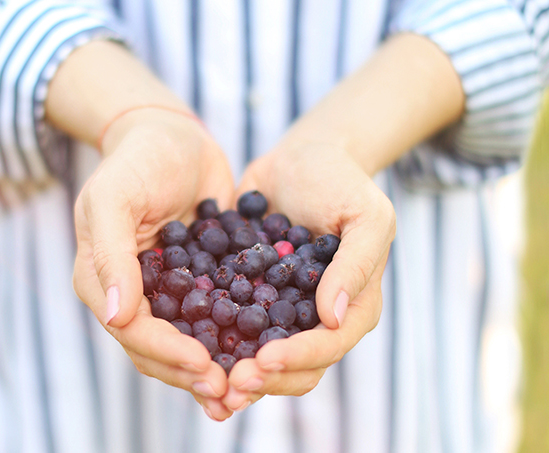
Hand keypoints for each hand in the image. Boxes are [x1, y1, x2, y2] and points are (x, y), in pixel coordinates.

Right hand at [72, 108, 234, 419]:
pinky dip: (231, 338)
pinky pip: (213, 316)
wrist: (173, 134)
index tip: (204, 365)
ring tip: (243, 390)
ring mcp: (165, 290)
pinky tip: (258, 353)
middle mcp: (132, 293)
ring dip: (211, 368)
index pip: (132, 330)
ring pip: (185, 341)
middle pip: (157, 348)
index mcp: (103, 279)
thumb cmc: (139, 158)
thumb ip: (111, 254)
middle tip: (229, 392)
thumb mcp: (114, 196)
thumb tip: (117, 317)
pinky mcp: (197, 280)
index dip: (166, 353)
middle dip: (191, 373)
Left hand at [223, 140, 394, 410]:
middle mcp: (316, 319)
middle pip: (294, 368)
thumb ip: (356, 264)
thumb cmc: (342, 183)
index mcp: (352, 307)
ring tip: (203, 377)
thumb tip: (333, 317)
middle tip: (228, 384)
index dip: (297, 359)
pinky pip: (230, 325)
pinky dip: (211, 339)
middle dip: (263, 379)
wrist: (302, 157)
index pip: (328, 347)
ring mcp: (281, 311)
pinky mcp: (249, 295)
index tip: (263, 360)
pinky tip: (182, 343)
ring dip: (233, 372)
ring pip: (259, 356)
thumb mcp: (366, 216)